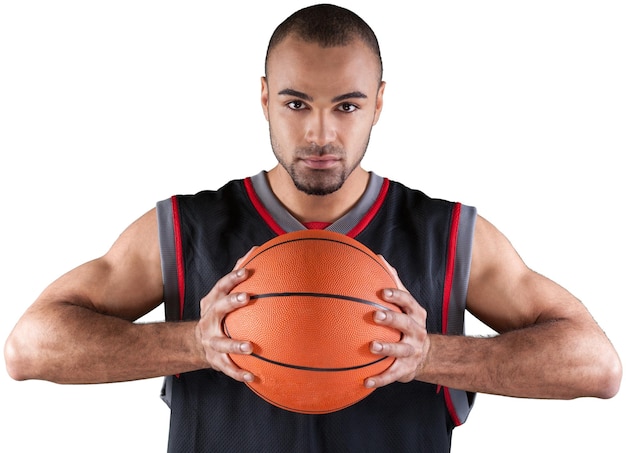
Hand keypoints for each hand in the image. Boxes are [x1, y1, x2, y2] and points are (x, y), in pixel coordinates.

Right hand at [195, 250, 256, 382]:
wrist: (197, 343)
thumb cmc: (219, 313)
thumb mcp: (222, 294)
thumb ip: (238, 273)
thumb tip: (256, 249)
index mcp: (213, 303)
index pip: (221, 286)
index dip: (232, 278)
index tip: (246, 271)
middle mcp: (209, 321)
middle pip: (218, 310)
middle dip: (231, 303)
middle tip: (247, 297)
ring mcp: (211, 341)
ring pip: (221, 343)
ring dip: (235, 345)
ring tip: (251, 347)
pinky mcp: (216, 360)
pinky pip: (228, 367)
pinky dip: (239, 373)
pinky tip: (253, 377)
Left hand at [364, 258, 429, 387]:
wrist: (425, 355)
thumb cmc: (407, 322)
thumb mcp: (405, 304)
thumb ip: (393, 283)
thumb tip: (379, 258)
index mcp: (415, 314)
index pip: (407, 301)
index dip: (396, 296)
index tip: (382, 292)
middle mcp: (416, 332)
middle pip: (405, 323)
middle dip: (391, 318)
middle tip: (375, 315)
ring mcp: (412, 351)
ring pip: (400, 350)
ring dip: (386, 348)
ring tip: (371, 346)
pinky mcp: (406, 369)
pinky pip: (393, 374)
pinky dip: (380, 379)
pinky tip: (365, 381)